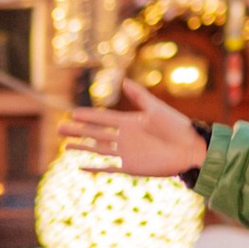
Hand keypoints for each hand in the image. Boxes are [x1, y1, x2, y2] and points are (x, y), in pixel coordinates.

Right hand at [61, 76, 204, 178]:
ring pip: (97, 149)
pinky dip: (94, 167)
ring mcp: (126, 152)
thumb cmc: (176, 126)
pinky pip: (108, 167)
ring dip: (81, 147)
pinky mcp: (130, 166)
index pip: (103, 118)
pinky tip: (80, 167)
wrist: (190, 148)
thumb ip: (139, 95)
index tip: (72, 113)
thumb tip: (123, 80)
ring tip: (64, 145)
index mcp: (129, 121)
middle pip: (95, 133)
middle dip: (77, 131)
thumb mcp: (155, 108)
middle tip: (58, 128)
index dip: (88, 116)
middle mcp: (124, 137)